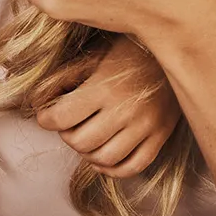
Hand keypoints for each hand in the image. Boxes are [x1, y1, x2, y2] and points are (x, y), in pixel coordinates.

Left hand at [39, 39, 179, 177]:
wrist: (175, 46)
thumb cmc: (128, 49)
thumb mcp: (93, 56)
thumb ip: (65, 78)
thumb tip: (39, 100)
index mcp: (104, 87)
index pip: (62, 118)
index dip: (46, 120)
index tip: (46, 116)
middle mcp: (125, 111)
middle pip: (82, 142)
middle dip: (66, 135)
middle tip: (66, 124)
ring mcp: (146, 127)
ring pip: (106, 158)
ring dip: (87, 153)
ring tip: (85, 138)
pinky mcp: (161, 136)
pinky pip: (133, 167)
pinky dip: (113, 169)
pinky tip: (103, 156)